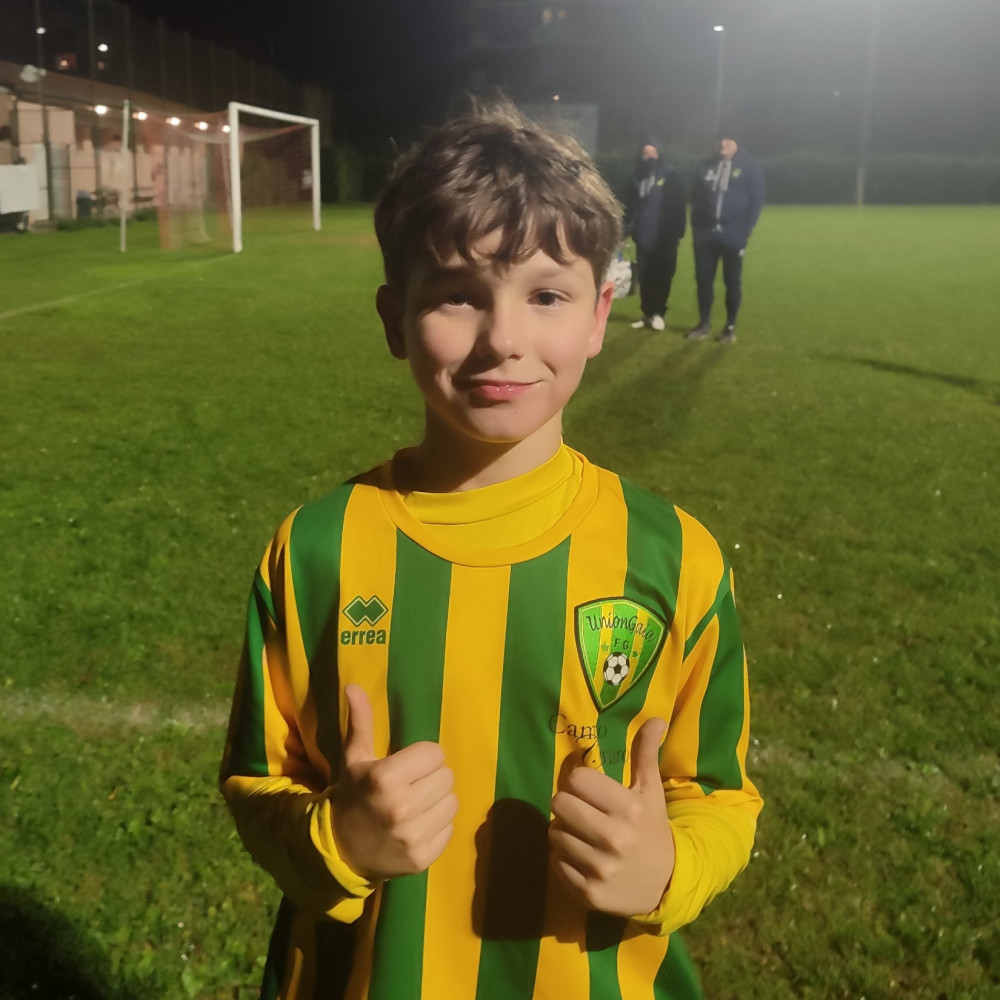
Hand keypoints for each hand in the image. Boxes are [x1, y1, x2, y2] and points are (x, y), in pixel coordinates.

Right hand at [332, 684, 456, 880]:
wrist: (340, 851)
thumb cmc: (352, 796)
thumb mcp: (354, 758)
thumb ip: (360, 722)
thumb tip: (354, 685)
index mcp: (384, 778)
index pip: (434, 753)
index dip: (422, 758)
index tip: (406, 766)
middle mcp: (401, 808)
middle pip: (446, 776)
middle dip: (431, 778)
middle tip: (412, 785)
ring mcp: (413, 836)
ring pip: (452, 801)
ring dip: (438, 800)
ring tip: (416, 805)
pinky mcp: (424, 857)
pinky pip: (450, 828)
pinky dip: (438, 825)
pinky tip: (418, 825)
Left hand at [549, 718, 673, 916]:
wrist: (666, 885)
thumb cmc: (652, 830)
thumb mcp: (650, 792)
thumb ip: (645, 754)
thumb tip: (656, 718)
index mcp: (628, 808)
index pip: (576, 780)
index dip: (579, 782)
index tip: (590, 790)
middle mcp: (613, 838)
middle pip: (559, 804)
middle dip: (568, 805)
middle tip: (583, 812)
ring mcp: (600, 868)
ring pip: (554, 834)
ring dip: (565, 832)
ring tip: (585, 836)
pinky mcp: (588, 893)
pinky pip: (555, 863)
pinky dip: (564, 859)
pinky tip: (584, 859)